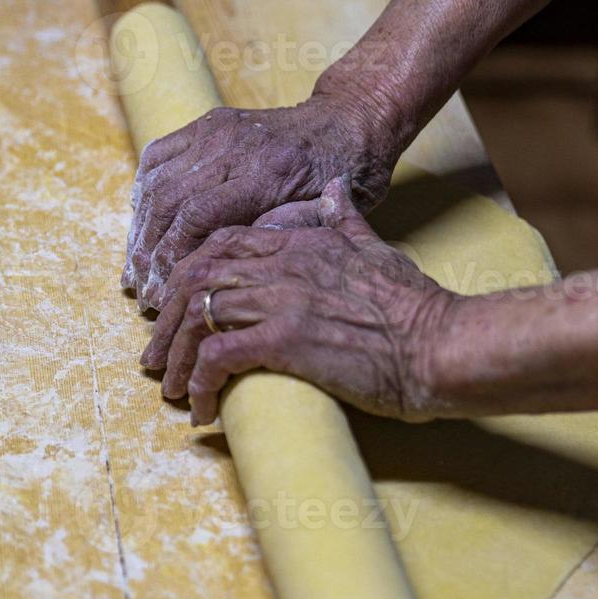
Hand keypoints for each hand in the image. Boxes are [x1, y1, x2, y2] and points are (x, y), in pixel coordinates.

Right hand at [124, 92, 397, 310]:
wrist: (347, 121)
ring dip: (140, 228)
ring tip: (135, 267)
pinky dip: (143, 191)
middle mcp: (236, 146)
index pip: (197, 217)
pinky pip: (159, 155)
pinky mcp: (207, 123)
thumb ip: (281, 238)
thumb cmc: (346, 178)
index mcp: (269, 173)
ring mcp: (217, 130)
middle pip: (169, 201)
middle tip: (140, 289)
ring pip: (157, 181)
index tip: (162, 294)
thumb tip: (224, 272)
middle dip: (148, 251)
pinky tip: (141, 223)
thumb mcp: (328, 216)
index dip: (171, 258)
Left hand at [140, 178, 458, 424]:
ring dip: (176, 358)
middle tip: (156, 359)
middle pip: (195, 279)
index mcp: (299, 243)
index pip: (220, 245)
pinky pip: (218, 357)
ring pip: (198, 318)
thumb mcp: (374, 249)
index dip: (186, 276)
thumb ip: (344, 219)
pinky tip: (203, 410)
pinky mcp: (285, 341)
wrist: (441, 344)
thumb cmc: (415, 306)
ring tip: (172, 392)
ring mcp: (281, 301)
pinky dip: (200, 384)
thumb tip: (334, 188)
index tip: (174, 310)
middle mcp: (282, 266)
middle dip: (166, 321)